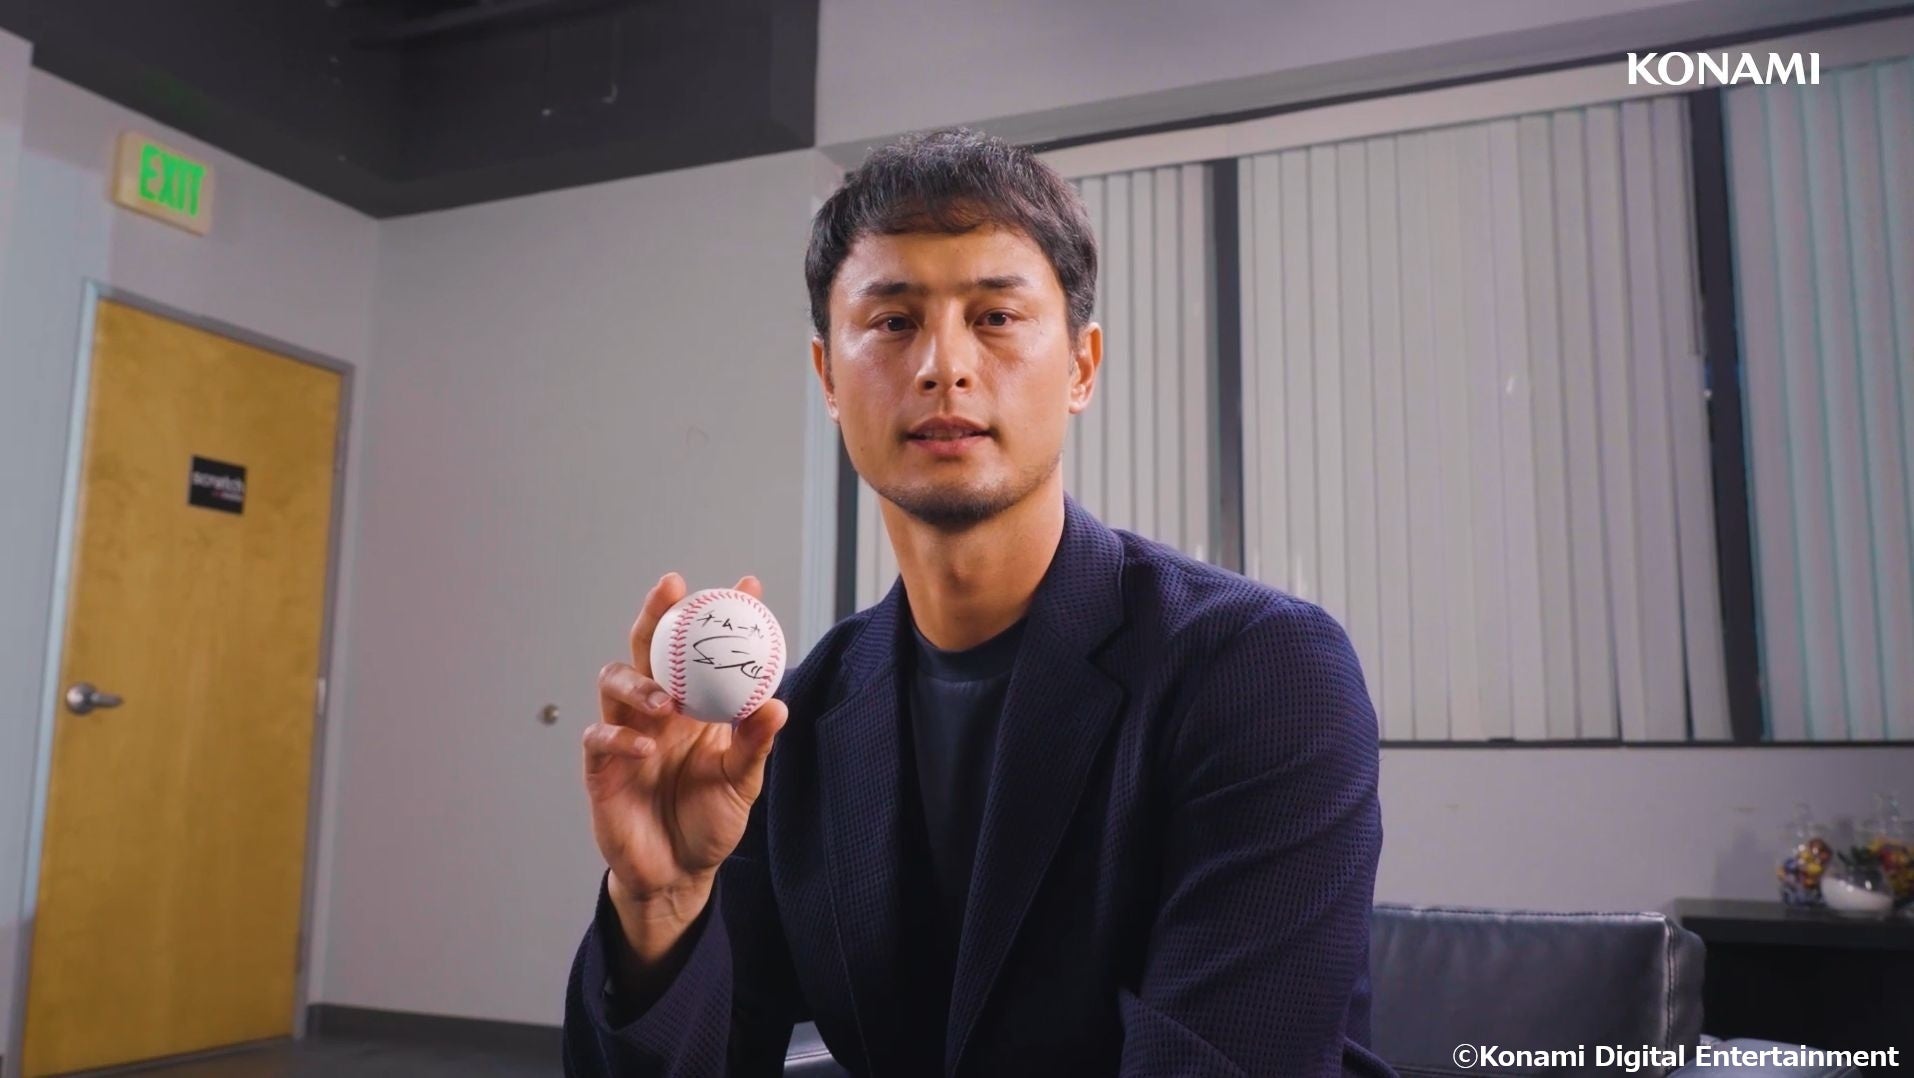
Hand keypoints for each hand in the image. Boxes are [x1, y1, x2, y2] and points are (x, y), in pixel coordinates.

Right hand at [583, 572, 788, 930]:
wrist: (677, 875)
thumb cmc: (708, 822)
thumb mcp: (741, 782)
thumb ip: (754, 744)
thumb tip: (776, 704)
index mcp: (694, 707)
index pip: (703, 650)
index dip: (721, 614)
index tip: (747, 585)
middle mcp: (656, 712)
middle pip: (646, 647)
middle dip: (657, 614)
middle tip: (673, 590)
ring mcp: (626, 735)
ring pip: (614, 682)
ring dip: (637, 680)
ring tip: (665, 699)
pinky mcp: (602, 769)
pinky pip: (599, 738)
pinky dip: (620, 737)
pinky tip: (644, 747)